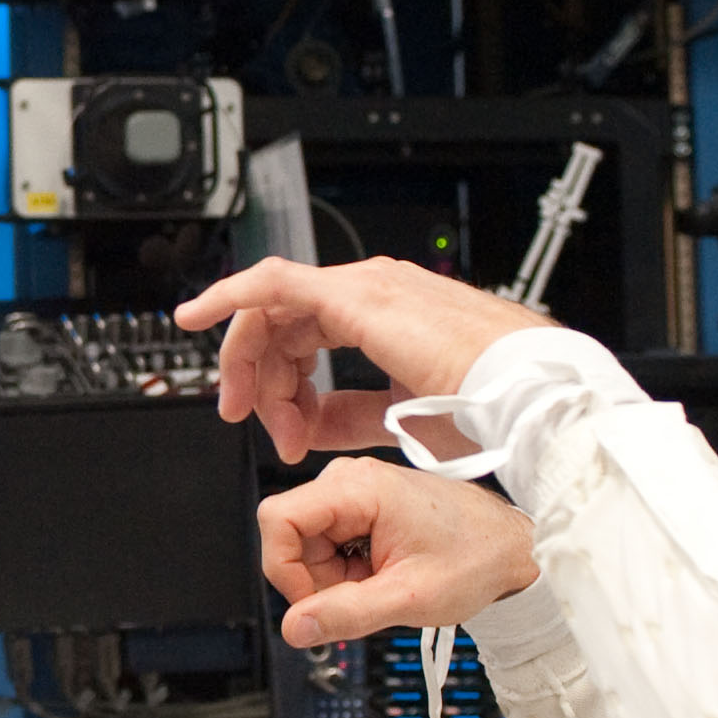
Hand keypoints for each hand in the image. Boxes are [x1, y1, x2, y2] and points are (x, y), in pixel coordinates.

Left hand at [174, 257, 549, 463]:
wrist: (524, 400)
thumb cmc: (490, 409)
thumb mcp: (400, 416)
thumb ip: (351, 414)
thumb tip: (308, 425)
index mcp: (387, 314)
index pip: (308, 339)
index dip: (285, 388)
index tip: (282, 433)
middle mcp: (373, 292)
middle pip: (283, 325)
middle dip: (259, 377)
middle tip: (248, 420)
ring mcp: (365, 288)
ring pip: (272, 309)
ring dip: (250, 361)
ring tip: (250, 411)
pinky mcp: (355, 295)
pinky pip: (270, 285)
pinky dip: (226, 296)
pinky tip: (193, 318)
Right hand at [255, 459, 539, 649]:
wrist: (512, 549)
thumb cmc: (476, 559)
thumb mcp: (409, 597)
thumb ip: (345, 614)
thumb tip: (294, 628)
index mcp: (358, 487)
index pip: (277, 519)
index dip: (284, 569)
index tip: (313, 602)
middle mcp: (351, 479)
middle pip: (292, 537)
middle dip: (317, 579)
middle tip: (365, 595)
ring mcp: (356, 491)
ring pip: (308, 544)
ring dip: (335, 577)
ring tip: (382, 583)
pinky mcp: (362, 505)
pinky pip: (328, 542)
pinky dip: (347, 568)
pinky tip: (382, 574)